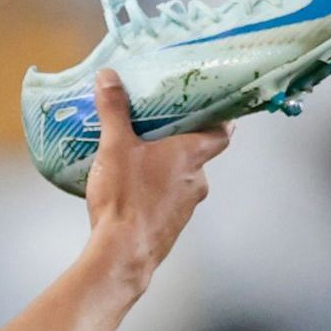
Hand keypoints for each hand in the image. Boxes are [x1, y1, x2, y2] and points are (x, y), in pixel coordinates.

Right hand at [80, 70, 227, 269]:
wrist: (122, 254)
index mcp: (190, 156)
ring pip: (182, 179)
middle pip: (197, 155)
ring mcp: (186, 207)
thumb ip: (113, 109)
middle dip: (179, 142)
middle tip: (157, 128)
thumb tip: (109, 76)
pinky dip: (156, 192)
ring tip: (137, 158)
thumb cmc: (126, 197)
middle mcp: (197, 181)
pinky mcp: (171, 226)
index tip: (215, 108)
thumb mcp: (114, 146)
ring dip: (165, 169)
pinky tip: (132, 189)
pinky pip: (168, 201)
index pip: (222, 133)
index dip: (222, 119)